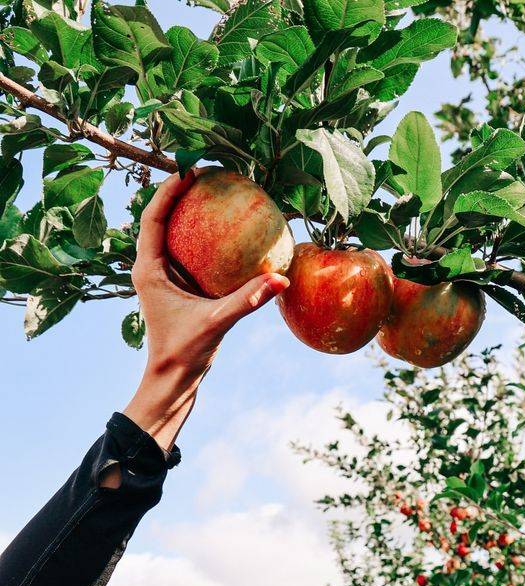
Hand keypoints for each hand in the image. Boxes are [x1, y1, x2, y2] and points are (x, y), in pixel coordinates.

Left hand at [124, 170, 289, 451]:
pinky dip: (205, 240)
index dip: (167, 189)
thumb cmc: (184, 354)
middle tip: (205, 172)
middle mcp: (152, 269)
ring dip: (190, 212)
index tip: (188, 169)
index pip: (153, 218)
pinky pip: (190, 254)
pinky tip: (231, 235)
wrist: (172, 381)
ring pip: (174, 234)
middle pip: (161, 218)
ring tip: (215, 192)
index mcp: (148, 270)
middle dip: (179, 192)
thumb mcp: (216, 324)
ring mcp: (164, 278)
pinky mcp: (177, 288)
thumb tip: (281, 280)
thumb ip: (247, 300)